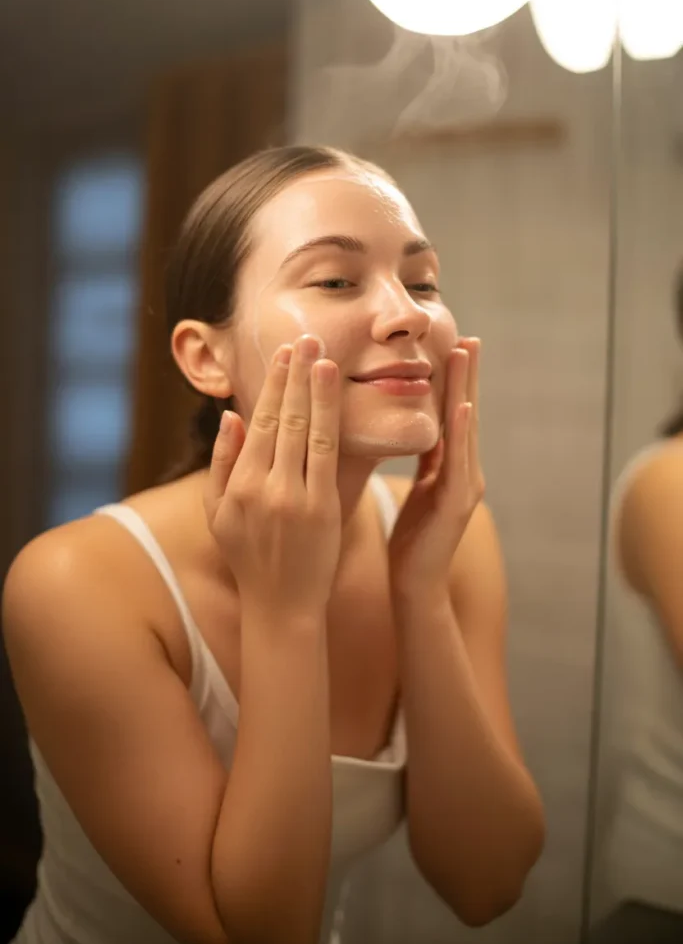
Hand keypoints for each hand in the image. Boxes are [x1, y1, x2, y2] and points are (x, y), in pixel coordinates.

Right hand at [204, 335, 341, 617]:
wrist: (282, 606)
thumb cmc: (248, 558)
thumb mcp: (217, 514)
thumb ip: (222, 464)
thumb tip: (229, 417)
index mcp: (238, 485)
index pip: (259, 422)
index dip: (272, 385)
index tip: (283, 354)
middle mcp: (264, 487)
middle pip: (283, 418)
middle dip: (294, 375)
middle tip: (306, 338)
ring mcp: (295, 497)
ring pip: (307, 430)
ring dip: (315, 388)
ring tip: (323, 355)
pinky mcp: (323, 508)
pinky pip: (329, 455)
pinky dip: (332, 420)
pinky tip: (335, 395)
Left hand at [388, 337, 484, 601]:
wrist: (415, 586)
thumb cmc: (412, 541)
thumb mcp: (418, 490)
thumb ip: (425, 461)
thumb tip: (417, 429)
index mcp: (452, 469)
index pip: (453, 416)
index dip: (454, 382)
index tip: (454, 346)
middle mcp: (466, 473)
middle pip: (465, 415)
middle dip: (467, 377)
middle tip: (469, 337)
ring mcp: (465, 488)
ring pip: (465, 431)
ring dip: (466, 391)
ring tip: (466, 357)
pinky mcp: (457, 505)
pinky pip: (459, 462)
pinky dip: (461, 433)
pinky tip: (461, 407)